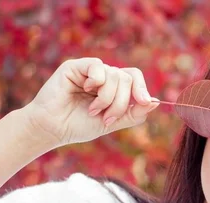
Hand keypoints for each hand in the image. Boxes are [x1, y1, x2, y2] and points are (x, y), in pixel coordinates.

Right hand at [23, 57, 158, 147]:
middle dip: (121, 102)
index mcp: (113, 88)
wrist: (53, 129)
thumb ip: (133, 113)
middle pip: (128, 79)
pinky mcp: (76, 67)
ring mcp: (90, 71)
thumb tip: (155, 102)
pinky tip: (85, 91)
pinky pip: (98, 66)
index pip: (135, 79)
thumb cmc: (79, 126)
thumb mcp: (113, 123)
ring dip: (107, 98)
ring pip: (115, 75)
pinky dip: (96, 82)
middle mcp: (103, 77)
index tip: (144, 102)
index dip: (142, 89)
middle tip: (107, 117)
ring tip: (92, 110)